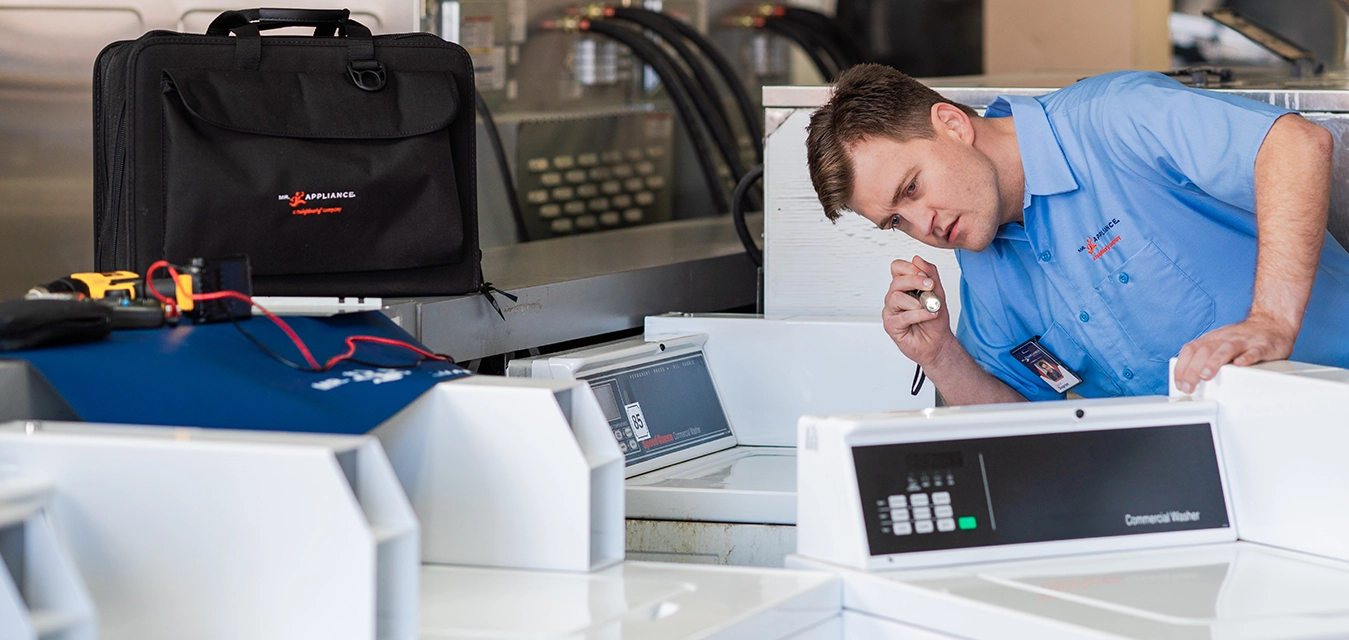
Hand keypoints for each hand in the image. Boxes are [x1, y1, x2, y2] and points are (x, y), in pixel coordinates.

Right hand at [882, 256, 954, 366]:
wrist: (938, 342)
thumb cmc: (935, 319)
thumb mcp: (938, 292)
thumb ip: (930, 274)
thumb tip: (917, 259)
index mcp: (903, 286)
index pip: (897, 267)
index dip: (910, 268)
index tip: (926, 276)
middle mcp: (894, 297)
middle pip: (896, 281)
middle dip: (915, 282)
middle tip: (930, 287)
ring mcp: (890, 311)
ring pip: (896, 297)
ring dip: (917, 302)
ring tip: (930, 308)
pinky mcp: (891, 325)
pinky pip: (902, 316)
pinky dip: (919, 314)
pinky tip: (930, 315)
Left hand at [1173, 313, 1297, 392]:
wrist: (1272, 324)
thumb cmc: (1242, 340)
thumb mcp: (1219, 345)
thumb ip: (1204, 359)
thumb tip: (1187, 380)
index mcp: (1212, 339)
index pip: (1191, 349)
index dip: (1182, 366)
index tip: (1179, 383)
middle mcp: (1225, 338)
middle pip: (1204, 351)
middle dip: (1193, 370)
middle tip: (1189, 386)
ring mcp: (1244, 341)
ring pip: (1226, 349)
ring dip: (1213, 362)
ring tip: (1206, 376)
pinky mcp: (1263, 346)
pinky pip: (1255, 351)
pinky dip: (1247, 358)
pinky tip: (1241, 365)